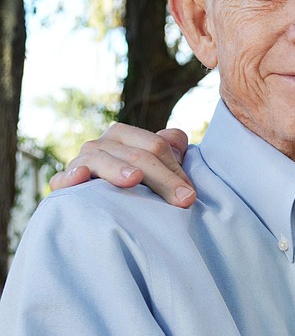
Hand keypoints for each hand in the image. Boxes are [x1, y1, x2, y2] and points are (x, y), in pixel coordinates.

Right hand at [49, 123, 196, 207]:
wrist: (101, 199)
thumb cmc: (138, 181)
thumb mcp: (157, 163)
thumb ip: (172, 149)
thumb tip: (179, 140)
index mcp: (124, 135)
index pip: (156, 146)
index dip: (175, 170)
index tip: (190, 195)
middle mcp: (102, 144)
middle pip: (136, 156)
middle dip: (163, 179)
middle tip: (184, 200)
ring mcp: (81, 161)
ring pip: (102, 160)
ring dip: (118, 169)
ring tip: (135, 178)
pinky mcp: (65, 182)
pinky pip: (64, 178)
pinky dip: (71, 176)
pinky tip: (82, 177)